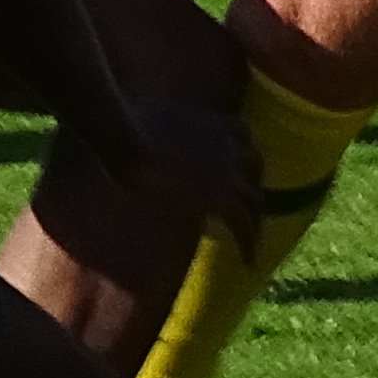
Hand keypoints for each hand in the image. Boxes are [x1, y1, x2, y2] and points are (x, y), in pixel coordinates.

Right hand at [98, 86, 259, 255]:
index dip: (242, 151)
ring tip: (251, 239)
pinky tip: (247, 261)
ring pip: (254, 199)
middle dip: (254, 184)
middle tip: (245, 204)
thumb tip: (136, 122)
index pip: (241, 132)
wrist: (125, 139)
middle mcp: (225, 142)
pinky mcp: (219, 197)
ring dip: (255, 219)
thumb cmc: (122, 124)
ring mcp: (226, 170)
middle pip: (256, 164)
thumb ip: (154, 120)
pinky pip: (244, 224)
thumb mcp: (145, 115)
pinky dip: (249, 243)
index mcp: (208, 121)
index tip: (237, 166)